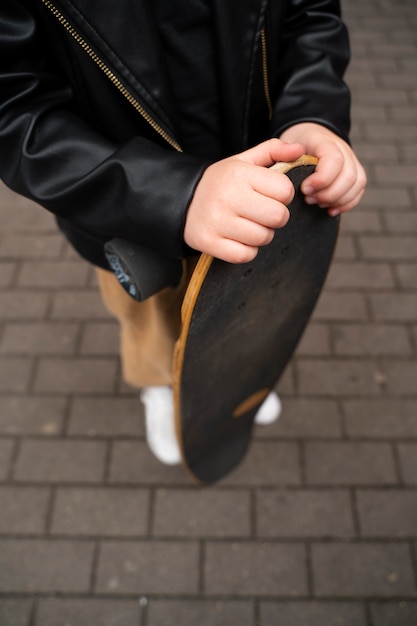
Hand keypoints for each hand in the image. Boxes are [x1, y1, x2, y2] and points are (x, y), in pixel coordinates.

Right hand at [184, 138, 304, 262]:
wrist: (181, 201)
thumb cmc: (220, 183)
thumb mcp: (243, 161)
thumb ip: (273, 151)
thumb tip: (300, 150)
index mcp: (240, 174)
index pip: (285, 191)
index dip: (282, 196)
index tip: (269, 196)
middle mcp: (228, 196)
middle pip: (278, 217)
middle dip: (275, 218)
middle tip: (261, 213)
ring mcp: (217, 221)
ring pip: (263, 238)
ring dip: (261, 235)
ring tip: (247, 225)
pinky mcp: (209, 242)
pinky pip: (246, 255)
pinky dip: (246, 250)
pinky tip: (236, 238)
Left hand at [280, 122, 366, 215]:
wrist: (306, 137)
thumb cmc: (293, 146)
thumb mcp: (283, 145)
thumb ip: (282, 153)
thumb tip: (291, 163)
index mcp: (325, 141)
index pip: (335, 160)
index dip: (322, 179)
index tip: (305, 189)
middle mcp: (343, 149)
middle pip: (349, 176)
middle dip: (328, 194)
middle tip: (308, 199)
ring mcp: (352, 160)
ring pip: (357, 183)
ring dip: (337, 199)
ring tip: (317, 203)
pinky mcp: (355, 173)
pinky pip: (359, 190)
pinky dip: (346, 203)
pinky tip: (330, 209)